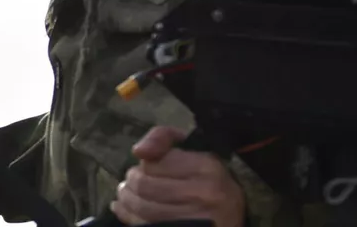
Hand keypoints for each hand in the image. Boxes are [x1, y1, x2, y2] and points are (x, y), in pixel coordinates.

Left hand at [112, 126, 243, 226]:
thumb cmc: (210, 180)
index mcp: (206, 167)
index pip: (153, 163)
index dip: (144, 165)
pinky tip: (125, 209)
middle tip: (131, 182)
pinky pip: (145, 224)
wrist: (232, 217)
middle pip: (145, 185)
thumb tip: (139, 151)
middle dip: (131, 182)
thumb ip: (163, 138)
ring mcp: (194, 217)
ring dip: (127, 199)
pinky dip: (129, 215)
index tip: (145, 167)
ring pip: (142, 206)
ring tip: (126, 195)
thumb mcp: (195, 151)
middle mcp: (203, 193)